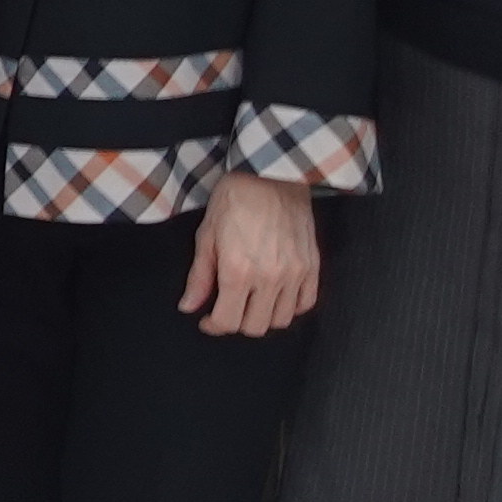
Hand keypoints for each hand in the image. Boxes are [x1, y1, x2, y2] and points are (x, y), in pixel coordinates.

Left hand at [180, 167, 325, 337]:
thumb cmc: (234, 200)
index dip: (214, 326)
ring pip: (281, 320)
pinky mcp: (313, 266)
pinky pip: (306, 303)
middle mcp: (269, 278)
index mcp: (238, 272)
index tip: (207, 319)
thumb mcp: (207, 236)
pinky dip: (291, 306)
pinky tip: (276, 294)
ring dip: (263, 317)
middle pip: (255, 326)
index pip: (228, 321)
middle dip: (237, 322)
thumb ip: (199, 277)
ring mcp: (295, 274)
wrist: (270, 174)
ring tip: (251, 301)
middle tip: (227, 308)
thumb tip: (189, 306)